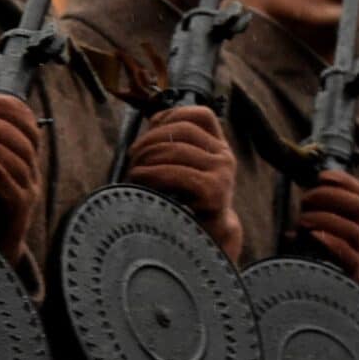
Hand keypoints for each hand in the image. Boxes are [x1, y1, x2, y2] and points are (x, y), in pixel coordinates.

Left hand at [127, 107, 240, 257]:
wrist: (208, 245)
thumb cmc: (187, 208)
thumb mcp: (186, 173)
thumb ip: (175, 150)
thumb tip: (152, 121)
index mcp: (220, 149)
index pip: (202, 116)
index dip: (174, 115)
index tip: (152, 128)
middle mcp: (225, 157)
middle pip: (182, 131)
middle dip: (149, 140)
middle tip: (132, 158)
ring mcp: (223, 174)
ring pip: (176, 150)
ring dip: (146, 158)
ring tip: (134, 172)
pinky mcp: (214, 192)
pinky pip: (177, 173)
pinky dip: (152, 173)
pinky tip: (140, 180)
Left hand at [294, 168, 358, 283]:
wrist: (349, 309)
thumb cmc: (330, 276)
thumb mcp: (322, 249)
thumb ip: (311, 236)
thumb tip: (288, 232)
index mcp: (354, 226)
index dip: (343, 180)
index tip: (321, 176)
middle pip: (358, 205)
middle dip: (330, 195)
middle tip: (305, 201)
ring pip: (353, 229)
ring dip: (325, 219)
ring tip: (302, 222)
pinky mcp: (354, 275)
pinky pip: (349, 255)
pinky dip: (331, 241)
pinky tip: (314, 238)